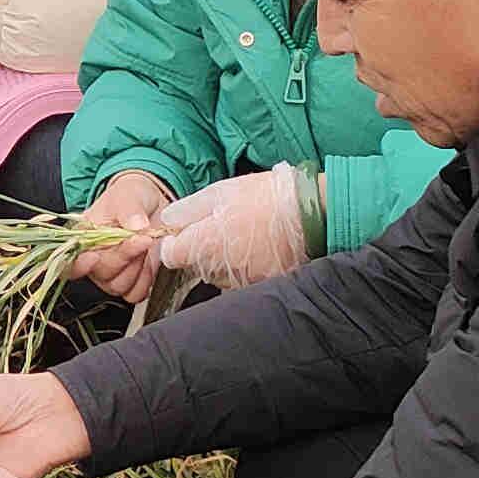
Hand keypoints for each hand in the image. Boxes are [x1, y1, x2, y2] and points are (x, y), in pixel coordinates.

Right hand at [72, 169, 175, 297]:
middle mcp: (94, 259)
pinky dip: (146, 281)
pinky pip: (134, 293)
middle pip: (101, 274)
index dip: (78, 266)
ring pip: (118, 287)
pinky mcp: (132, 279)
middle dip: (124, 257)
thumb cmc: (131, 196)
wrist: (152, 202)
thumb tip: (136, 225)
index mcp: (82, 238)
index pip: (68, 263)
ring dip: (137, 268)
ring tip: (146, 244)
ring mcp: (112, 272)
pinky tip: (150, 262)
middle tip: (142, 237)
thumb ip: (129, 208)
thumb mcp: (127, 194)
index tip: (93, 257)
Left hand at [152, 166, 311, 288]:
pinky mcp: (262, 285)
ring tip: (246, 236)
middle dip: (202, 249)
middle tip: (224, 226)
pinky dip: (246, 268)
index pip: (170, 256)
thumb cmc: (266, 197)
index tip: (184, 232)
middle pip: (196, 265)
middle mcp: (219, 269)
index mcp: (204, 243)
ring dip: (225, 260)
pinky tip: (259, 249)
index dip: (174, 243)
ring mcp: (241, 280)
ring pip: (219, 274)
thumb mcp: (221, 192)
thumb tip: (167, 221)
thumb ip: (188, 210)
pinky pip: (243, 280)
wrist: (312, 212)